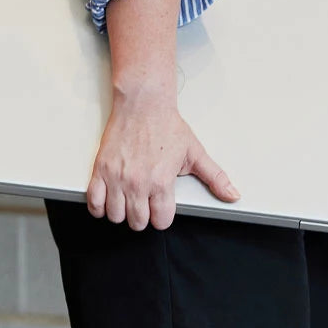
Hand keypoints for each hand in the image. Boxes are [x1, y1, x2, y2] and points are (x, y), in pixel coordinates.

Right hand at [86, 86, 240, 231]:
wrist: (143, 104)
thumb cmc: (167, 126)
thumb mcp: (195, 153)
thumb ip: (215, 178)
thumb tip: (233, 195)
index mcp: (161, 182)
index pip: (160, 221)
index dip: (161, 217)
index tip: (160, 207)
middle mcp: (138, 183)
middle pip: (138, 223)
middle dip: (142, 217)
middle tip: (144, 202)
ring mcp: (117, 178)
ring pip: (116, 217)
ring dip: (122, 213)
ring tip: (127, 200)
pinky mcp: (101, 171)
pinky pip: (94, 203)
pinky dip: (99, 207)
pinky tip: (108, 200)